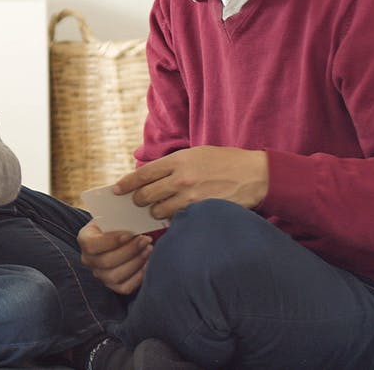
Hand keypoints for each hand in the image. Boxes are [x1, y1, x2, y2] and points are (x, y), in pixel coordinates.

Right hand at [78, 218, 151, 294]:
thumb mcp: (113, 217)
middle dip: (130, 251)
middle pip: (106, 262)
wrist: (116, 234)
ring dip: (135, 263)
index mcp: (84, 239)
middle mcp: (88, 259)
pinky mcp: (112, 286)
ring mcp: (99, 274)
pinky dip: (138, 277)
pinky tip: (147, 264)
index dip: (111, 241)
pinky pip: (124, 287)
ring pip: (115, 276)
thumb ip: (118, 219)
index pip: (91, 245)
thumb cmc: (116, 224)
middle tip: (146, 240)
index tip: (130, 234)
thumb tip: (133, 221)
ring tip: (148, 250)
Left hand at [115, 145, 268, 219]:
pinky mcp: (201, 211)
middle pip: (146, 195)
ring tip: (159, 210)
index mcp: (178, 160)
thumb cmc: (225, 162)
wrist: (256, 174)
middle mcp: (181, 178)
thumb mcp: (197, 154)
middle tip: (138, 203)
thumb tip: (151, 178)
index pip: (143, 174)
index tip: (117, 189)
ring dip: (155, 212)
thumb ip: (174, 165)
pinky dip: (173, 219)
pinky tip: (176, 216)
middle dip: (139, 201)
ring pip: (159, 211)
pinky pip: (177, 219)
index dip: (127, 183)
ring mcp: (191, 196)